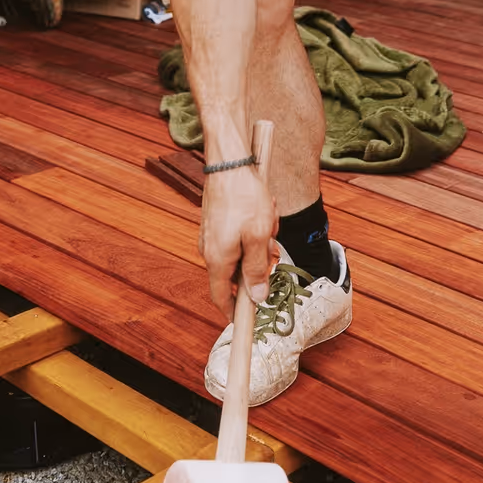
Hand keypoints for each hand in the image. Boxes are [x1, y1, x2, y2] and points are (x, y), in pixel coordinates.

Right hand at [198, 163, 277, 319]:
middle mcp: (209, 250)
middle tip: (272, 246)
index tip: (247, 320)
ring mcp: (211, 235)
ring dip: (259, 241)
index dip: (234, 312)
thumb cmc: (244, 197)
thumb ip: (257, 270)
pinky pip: (238, 235)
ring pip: (241, 251)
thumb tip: (257, 298)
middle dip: (258, 262)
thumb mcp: (259, 236)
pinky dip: (253, 228)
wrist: (229, 162)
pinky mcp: (216, 221)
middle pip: (236, 272)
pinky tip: (263, 211)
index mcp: (218, 259)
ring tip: (269, 219)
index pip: (221, 297)